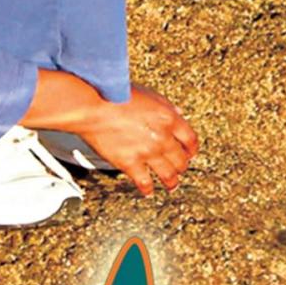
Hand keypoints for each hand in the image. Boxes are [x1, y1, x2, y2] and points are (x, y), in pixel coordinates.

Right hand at [78, 85, 198, 194]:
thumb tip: (178, 114)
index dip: (192, 149)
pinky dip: (148, 189)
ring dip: (172, 181)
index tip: (190, 153)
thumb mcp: (148, 93)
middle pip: (181, 159)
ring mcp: (147, 152)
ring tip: (171, 184)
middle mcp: (162, 138)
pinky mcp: (130, 164)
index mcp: (169, 118)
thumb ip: (166, 106)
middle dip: (182, 165)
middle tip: (179, 168)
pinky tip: (148, 190)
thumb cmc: (115, 95)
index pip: (190, 140)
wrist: (93, 106)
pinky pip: (145, 182)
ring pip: (168, 175)